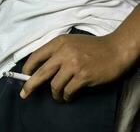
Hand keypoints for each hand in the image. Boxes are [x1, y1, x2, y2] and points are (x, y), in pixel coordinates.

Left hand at [19, 33, 136, 101]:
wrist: (116, 49)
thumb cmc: (92, 47)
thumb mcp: (70, 42)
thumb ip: (56, 51)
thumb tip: (41, 68)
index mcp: (59, 42)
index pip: (36, 56)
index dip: (27, 68)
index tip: (24, 76)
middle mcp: (64, 52)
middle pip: (40, 73)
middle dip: (30, 86)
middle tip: (24, 94)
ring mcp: (73, 65)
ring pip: (54, 85)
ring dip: (54, 94)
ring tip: (57, 97)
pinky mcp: (83, 76)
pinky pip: (67, 91)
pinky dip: (65, 96)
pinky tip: (67, 97)